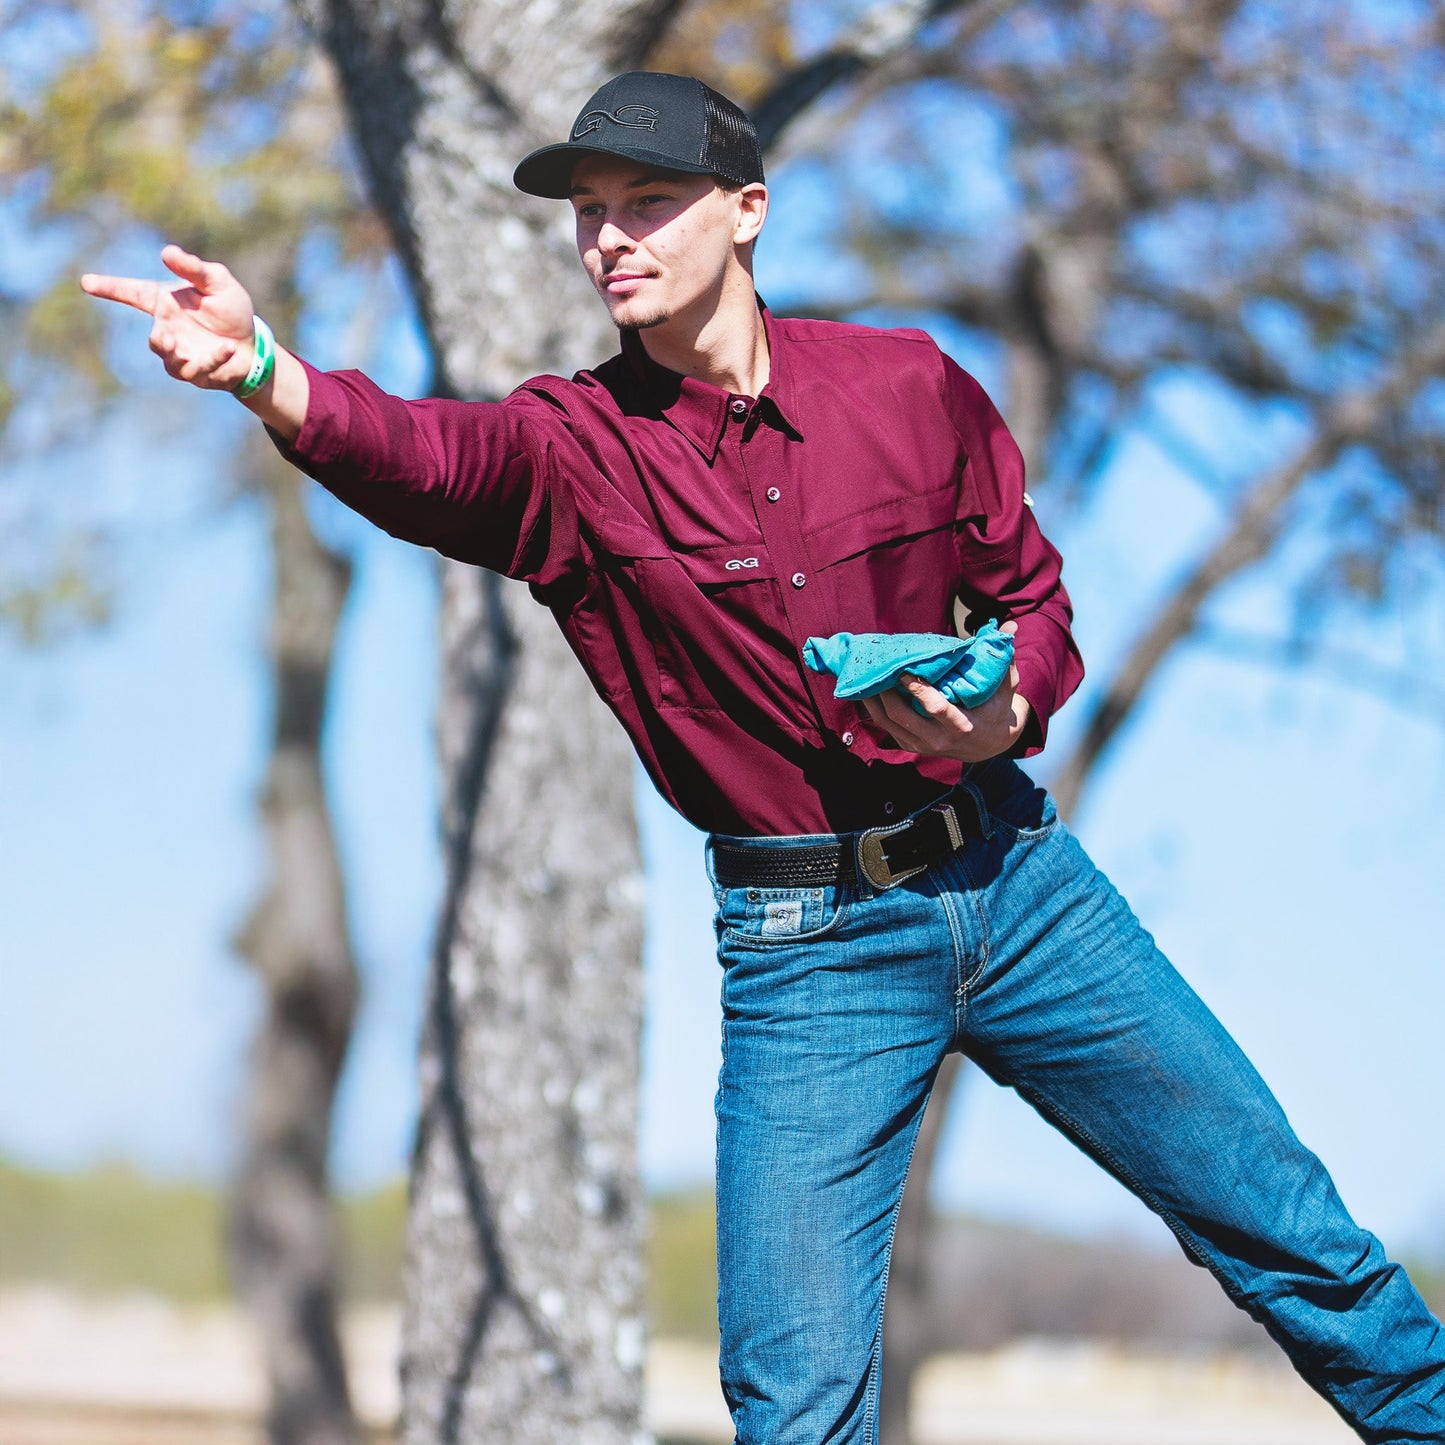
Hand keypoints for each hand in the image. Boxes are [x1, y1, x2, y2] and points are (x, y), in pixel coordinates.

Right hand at [80, 245, 255, 390]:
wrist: (252, 346)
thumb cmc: (231, 310)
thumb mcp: (217, 282)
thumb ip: (193, 269)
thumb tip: (167, 252)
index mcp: (166, 302)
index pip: (133, 293)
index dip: (110, 288)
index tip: (86, 282)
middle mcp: (168, 329)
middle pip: (155, 340)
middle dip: (160, 340)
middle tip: (167, 337)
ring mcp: (180, 355)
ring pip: (173, 361)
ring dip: (187, 356)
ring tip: (219, 347)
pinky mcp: (196, 374)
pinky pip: (198, 371)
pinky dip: (215, 361)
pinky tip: (229, 350)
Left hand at [858, 621, 1029, 762]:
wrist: (989, 743)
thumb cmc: (996, 708)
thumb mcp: (1006, 686)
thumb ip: (1005, 658)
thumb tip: (1011, 625)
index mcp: (961, 726)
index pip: (935, 707)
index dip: (917, 689)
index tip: (903, 670)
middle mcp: (938, 741)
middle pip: (901, 716)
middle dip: (884, 692)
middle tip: (874, 667)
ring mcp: (921, 746)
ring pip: (887, 723)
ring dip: (871, 700)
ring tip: (861, 676)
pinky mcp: (910, 746)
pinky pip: (885, 728)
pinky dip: (874, 709)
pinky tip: (866, 690)